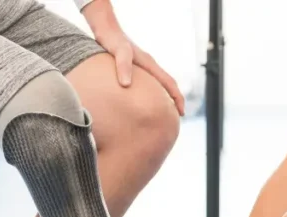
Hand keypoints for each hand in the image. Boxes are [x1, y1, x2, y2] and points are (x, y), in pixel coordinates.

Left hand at [82, 0, 184, 114]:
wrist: (105, 28)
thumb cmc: (112, 40)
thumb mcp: (118, 52)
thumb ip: (123, 67)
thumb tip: (126, 85)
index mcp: (150, 64)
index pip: (170, 83)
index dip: (177, 99)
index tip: (181, 114)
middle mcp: (149, 65)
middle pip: (168, 84)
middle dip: (175, 100)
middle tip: (176, 117)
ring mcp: (143, 66)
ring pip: (159, 83)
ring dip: (165, 97)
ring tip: (163, 112)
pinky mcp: (135, 67)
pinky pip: (150, 82)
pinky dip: (153, 92)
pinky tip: (145, 100)